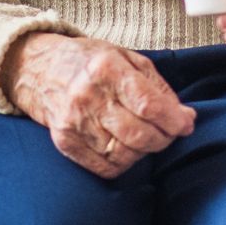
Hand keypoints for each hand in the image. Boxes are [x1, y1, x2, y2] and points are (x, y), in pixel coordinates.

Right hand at [0, 32, 195, 177]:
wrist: (40, 68)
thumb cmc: (88, 61)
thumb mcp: (126, 57)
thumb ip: (157, 86)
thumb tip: (185, 117)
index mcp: (106, 67)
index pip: (148, 104)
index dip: (173, 120)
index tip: (186, 124)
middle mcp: (87, 95)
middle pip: (138, 133)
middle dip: (164, 138)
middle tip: (170, 132)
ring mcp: (73, 121)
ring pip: (124, 154)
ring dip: (144, 150)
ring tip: (146, 136)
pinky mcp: (64, 142)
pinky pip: (105, 167)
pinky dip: (123, 162)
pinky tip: (125, 147)